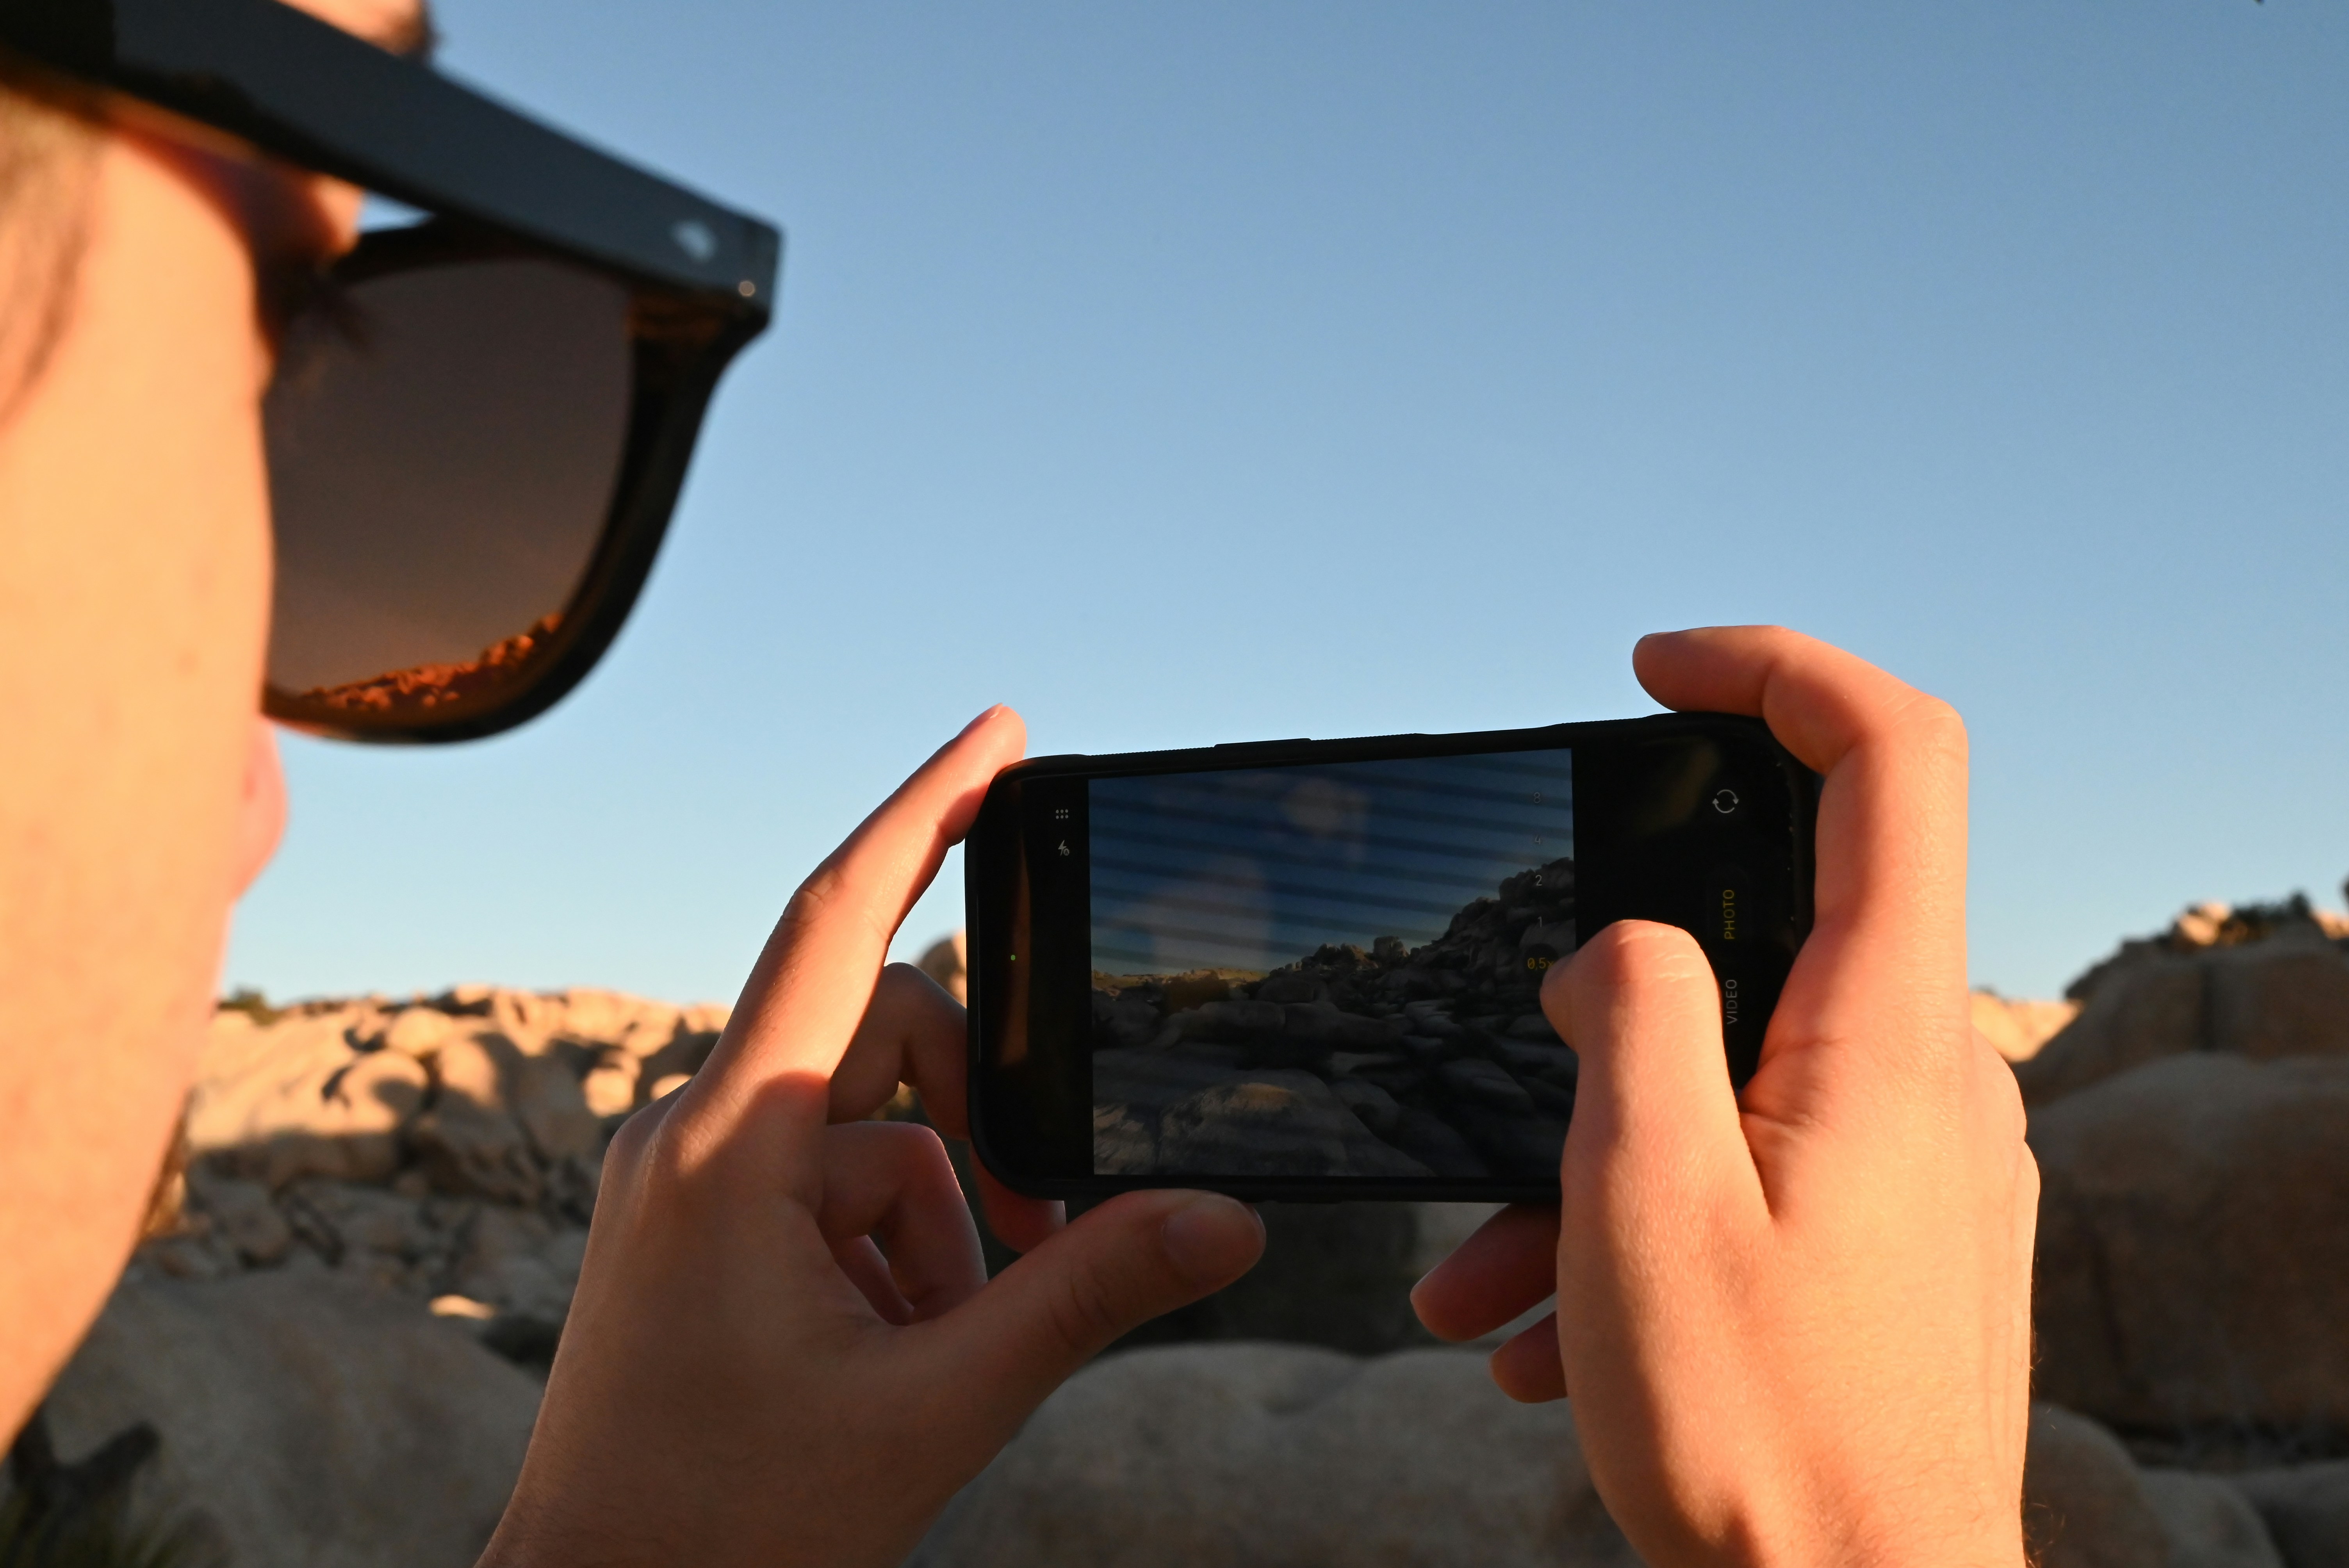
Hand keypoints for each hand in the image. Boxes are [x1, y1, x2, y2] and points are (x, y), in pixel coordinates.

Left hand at [481, 707, 1265, 1567]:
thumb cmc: (733, 1529)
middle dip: (979, 1136)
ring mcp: (681, 1178)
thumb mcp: (937, 1406)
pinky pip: (819, 1182)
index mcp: (728, 1147)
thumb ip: (1086, 1294)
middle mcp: (689, 1133)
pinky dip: (886, 1245)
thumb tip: (1226, 1220)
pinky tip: (886, 1350)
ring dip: (935, 1220)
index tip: (1000, 730)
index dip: (926, 810)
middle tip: (1035, 1250)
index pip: (837, 922)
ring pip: (865, 1132)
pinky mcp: (688, 1221)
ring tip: (937, 1346)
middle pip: (883, 1046)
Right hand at [1412, 629, 2035, 1567]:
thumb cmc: (1760, 1433)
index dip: (1774, 670)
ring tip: (1479, 1276)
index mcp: (1885, 1032)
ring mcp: (1924, 1160)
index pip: (1889, 756)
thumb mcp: (1644, 1195)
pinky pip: (1761, 1167)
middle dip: (1602, 1002)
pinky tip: (1546, 1327)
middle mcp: (1933, 1075)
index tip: (1654, 669)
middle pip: (1767, 936)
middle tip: (1494, 1085)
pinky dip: (1647, 1213)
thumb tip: (1613, 948)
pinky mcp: (1901, 1235)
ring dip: (1594, 1148)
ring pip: (1736, 1078)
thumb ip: (1628, 1015)